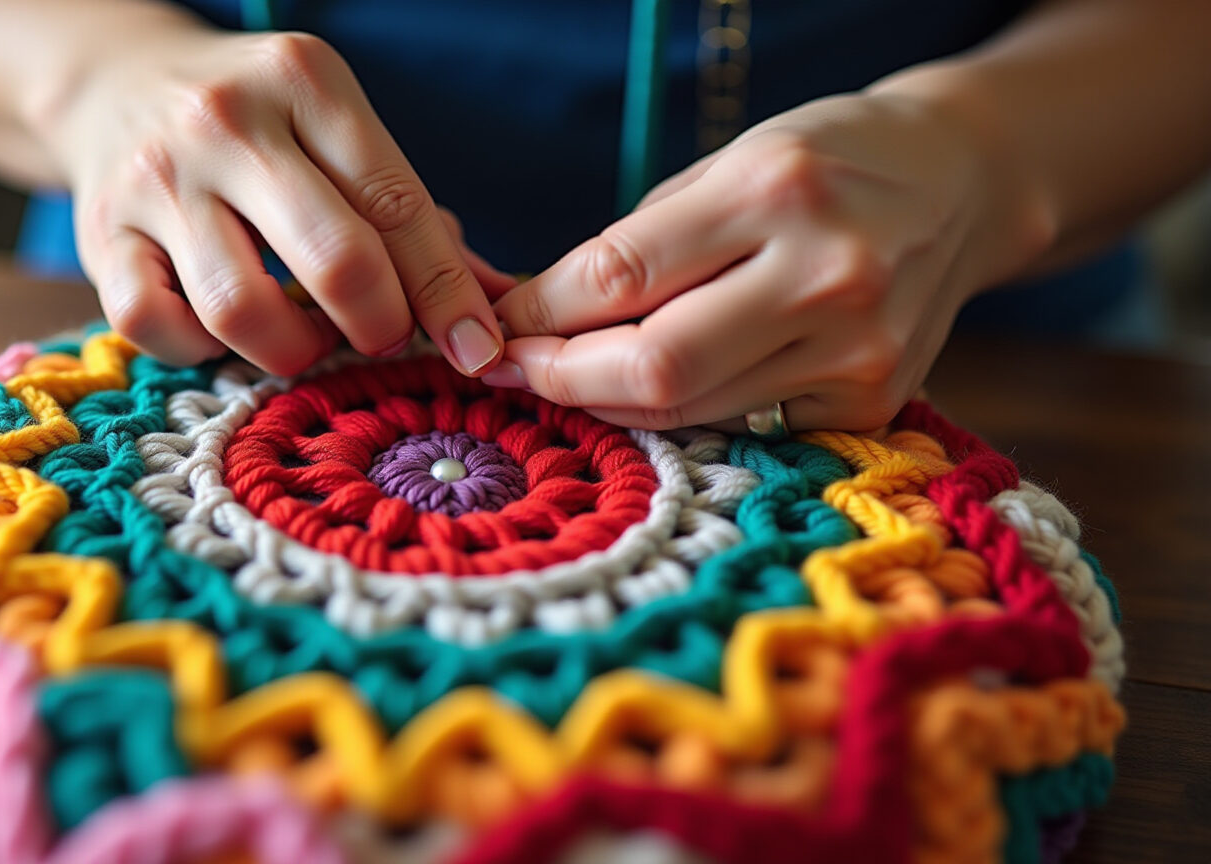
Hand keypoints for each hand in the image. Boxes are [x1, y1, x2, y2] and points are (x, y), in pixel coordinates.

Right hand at [50, 26, 509, 375]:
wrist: (117, 81)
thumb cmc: (259, 123)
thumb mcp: (337, 132)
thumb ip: (413, 217)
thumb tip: (497, 308)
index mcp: (305, 83)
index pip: (396, 205)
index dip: (446, 292)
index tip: (477, 348)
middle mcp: (226, 122)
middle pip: (335, 261)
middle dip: (380, 326)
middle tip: (383, 336)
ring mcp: (157, 178)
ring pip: (241, 308)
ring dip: (293, 350)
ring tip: (305, 336)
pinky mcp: (100, 234)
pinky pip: (157, 326)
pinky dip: (202, 350)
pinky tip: (225, 331)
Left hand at [489, 93, 1049, 430]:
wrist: (962, 185)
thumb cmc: (826, 163)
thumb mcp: (729, 165)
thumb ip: (640, 243)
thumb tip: (535, 317)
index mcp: (773, 188)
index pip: (617, 278)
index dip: (537, 316)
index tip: (496, 329)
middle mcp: (824, 271)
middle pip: (651, 366)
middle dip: (562, 379)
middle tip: (519, 372)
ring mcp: (857, 347)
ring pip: (689, 409)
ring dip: (612, 401)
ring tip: (576, 378)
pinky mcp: (872, 399)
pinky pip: (742, 423)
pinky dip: (688, 411)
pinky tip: (669, 384)